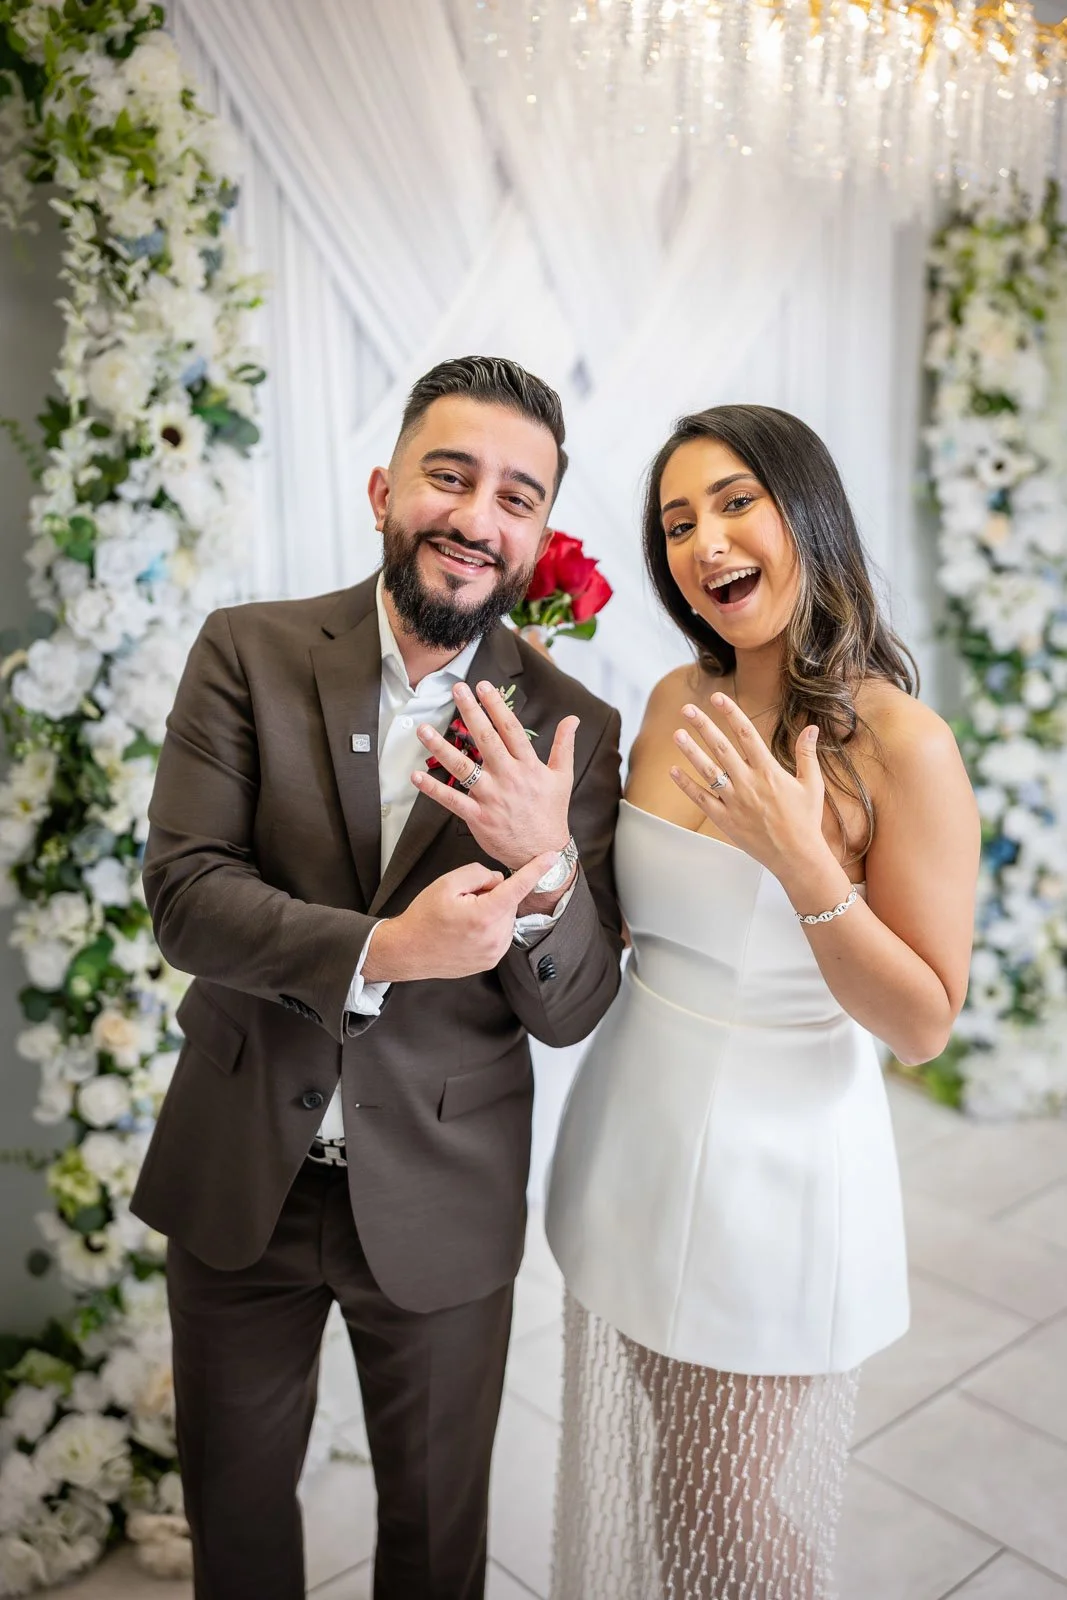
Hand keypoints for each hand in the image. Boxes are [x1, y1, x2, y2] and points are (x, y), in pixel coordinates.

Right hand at [362, 855, 558, 982]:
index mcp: (484, 915)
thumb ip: (479, 873)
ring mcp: (494, 952)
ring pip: (506, 918)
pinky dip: (489, 926)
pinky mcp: (491, 961)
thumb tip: (499, 880)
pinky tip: (467, 930)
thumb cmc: (423, 917)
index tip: (552, 858)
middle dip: (493, 895)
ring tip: (462, 919)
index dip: (536, 870)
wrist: (407, 950)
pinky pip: (500, 934)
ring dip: (492, 912)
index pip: (518, 887)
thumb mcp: (447, 883)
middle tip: (464, 901)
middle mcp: (494, 937)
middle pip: (508, 902)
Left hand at [411, 681, 578, 869]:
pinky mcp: (478, 816)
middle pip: (486, 738)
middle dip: (470, 712)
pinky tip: (416, 775)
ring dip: (441, 747)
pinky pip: (451, 799)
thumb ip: (564, 745)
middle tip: (456, 690)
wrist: (542, 851)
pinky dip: (433, 788)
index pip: (510, 728)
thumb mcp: (562, 777)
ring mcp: (491, 797)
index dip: (495, 705)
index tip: (482, 686)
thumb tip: (573, 719)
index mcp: (528, 765)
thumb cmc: (551, 813)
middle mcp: (509, 777)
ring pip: (463, 766)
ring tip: (424, 729)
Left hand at [669, 695, 828, 878]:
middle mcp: (748, 782)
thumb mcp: (811, 784)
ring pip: (707, 770)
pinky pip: (701, 799)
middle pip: (721, 747)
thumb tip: (811, 728)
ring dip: (691, 751)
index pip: (746, 733)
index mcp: (768, 771)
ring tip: (676, 734)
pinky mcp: (725, 819)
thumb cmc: (806, 820)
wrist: (797, 857)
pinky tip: (674, 771)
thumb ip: (806, 754)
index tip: (717, 698)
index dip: (730, 713)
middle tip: (687, 709)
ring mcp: (734, 801)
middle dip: (703, 726)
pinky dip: (686, 785)